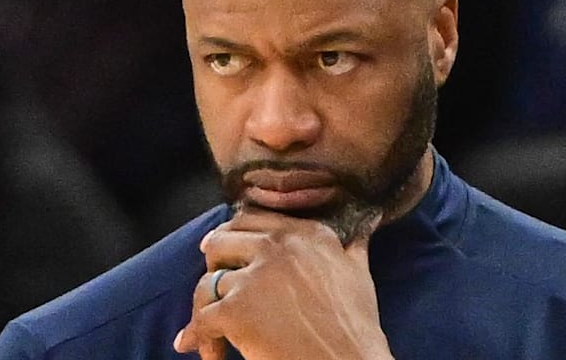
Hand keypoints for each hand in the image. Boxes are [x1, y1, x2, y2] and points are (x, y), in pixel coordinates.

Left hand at [174, 208, 392, 359]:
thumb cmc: (356, 328)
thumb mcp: (359, 274)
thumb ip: (353, 245)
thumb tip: (366, 223)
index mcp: (306, 234)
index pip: (254, 218)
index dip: (236, 234)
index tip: (229, 251)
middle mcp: (279, 246)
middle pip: (222, 240)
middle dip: (214, 263)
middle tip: (214, 286)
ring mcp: (256, 277)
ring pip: (208, 282)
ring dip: (204, 307)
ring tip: (210, 331)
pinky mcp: (237, 310)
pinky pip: (202, 318)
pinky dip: (198, 335)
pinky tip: (203, 349)